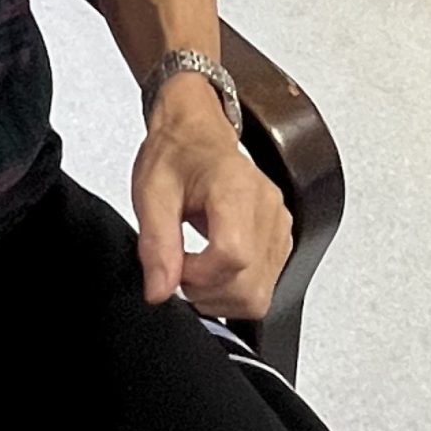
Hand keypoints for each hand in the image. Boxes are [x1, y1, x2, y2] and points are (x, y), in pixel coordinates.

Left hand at [132, 74, 292, 318]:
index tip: (174, 267)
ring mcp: (278, 226)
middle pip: (250, 285)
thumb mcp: (151, 193)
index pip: (232, 256)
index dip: (198, 275)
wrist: (196, 134)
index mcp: (236, 190)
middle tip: (179, 271)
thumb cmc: (177, 154)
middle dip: (207, 293)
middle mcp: (267, 209)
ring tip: (194, 269)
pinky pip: (264, 286)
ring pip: (259, 295)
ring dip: (220, 297)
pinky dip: (234, 289)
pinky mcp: (280, 240)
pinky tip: (213, 268)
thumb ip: (156, 244)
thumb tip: (160, 290)